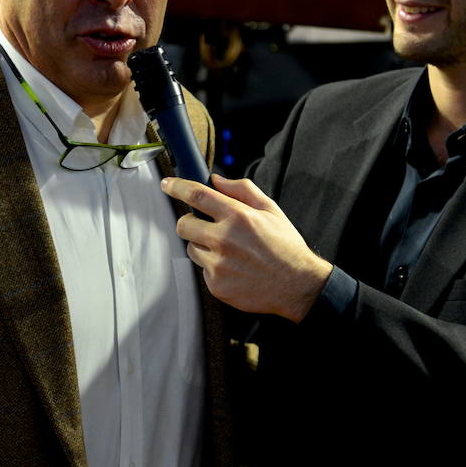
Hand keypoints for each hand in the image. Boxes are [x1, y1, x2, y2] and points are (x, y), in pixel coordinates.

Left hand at [161, 173, 331, 321]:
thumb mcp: (270, 209)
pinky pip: (203, 270)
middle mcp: (224, 240)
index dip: (177, 187)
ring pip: (192, 249)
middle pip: (184, 225)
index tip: (167, 184)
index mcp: (238, 217)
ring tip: (229, 251)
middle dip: (190, 222)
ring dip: (203, 246)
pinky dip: (213, 267)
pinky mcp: (216, 285)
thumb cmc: (285, 246)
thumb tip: (216, 180)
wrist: (298, 285)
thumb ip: (242, 190)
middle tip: (206, 226)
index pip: (197, 196)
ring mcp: (218, 265)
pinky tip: (234, 268)